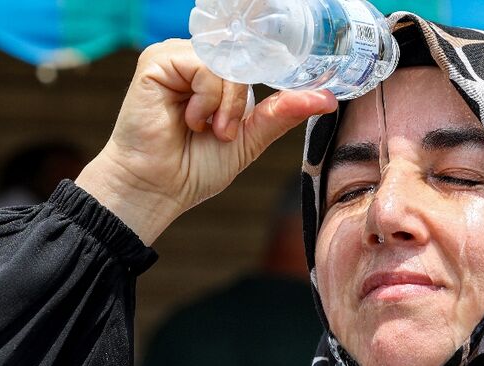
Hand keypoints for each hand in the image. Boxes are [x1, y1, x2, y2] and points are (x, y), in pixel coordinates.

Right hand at [75, 39, 336, 244]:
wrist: (156, 189)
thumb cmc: (193, 168)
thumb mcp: (250, 139)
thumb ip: (283, 114)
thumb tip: (327, 98)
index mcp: (215, 76)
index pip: (253, 60)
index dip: (264, 77)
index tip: (257, 113)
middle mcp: (195, 62)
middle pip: (243, 60)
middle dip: (241, 103)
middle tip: (224, 133)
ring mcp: (176, 58)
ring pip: (227, 63)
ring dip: (227, 104)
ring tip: (206, 129)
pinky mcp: (157, 62)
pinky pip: (204, 66)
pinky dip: (206, 99)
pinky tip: (188, 120)